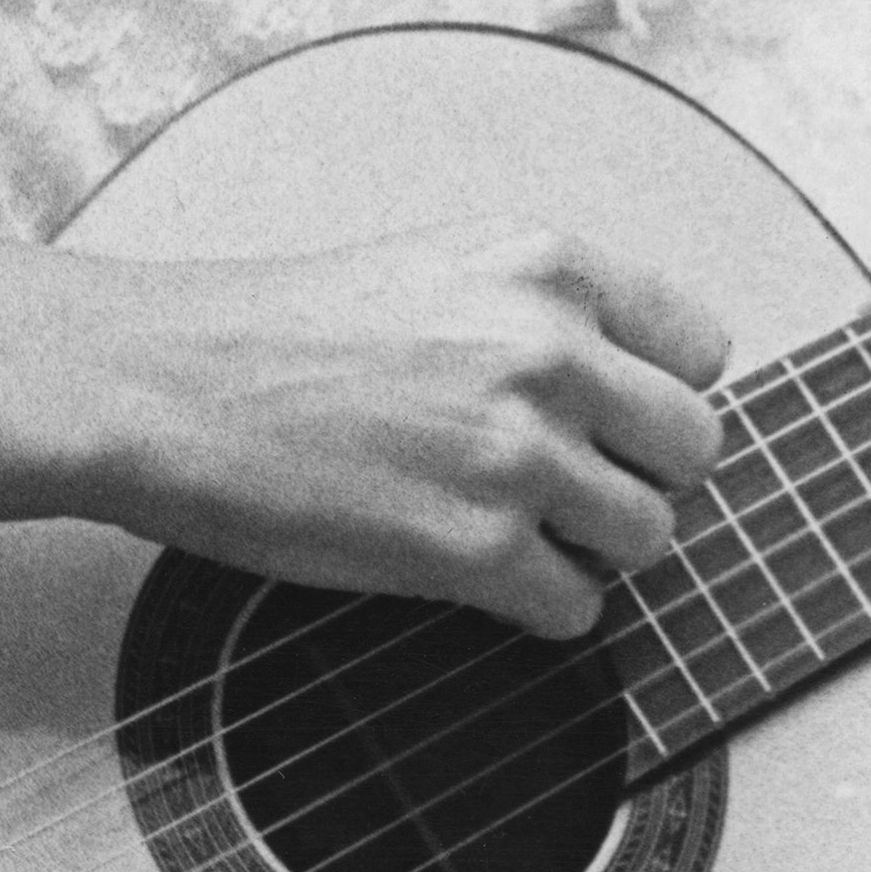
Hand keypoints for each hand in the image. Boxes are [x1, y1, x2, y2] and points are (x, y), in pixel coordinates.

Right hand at [95, 223, 733, 639]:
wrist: (167, 384)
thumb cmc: (284, 331)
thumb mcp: (442, 265)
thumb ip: (547, 312)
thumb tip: (632, 386)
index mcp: (549, 264)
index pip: (703, 347)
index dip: (656, 394)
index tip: (610, 417)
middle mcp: (551, 350)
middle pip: (695, 449)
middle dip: (642, 477)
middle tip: (571, 485)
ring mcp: (517, 452)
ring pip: (651, 535)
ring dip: (594, 548)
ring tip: (517, 530)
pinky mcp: (475, 548)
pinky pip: (579, 607)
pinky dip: (540, 607)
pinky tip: (476, 574)